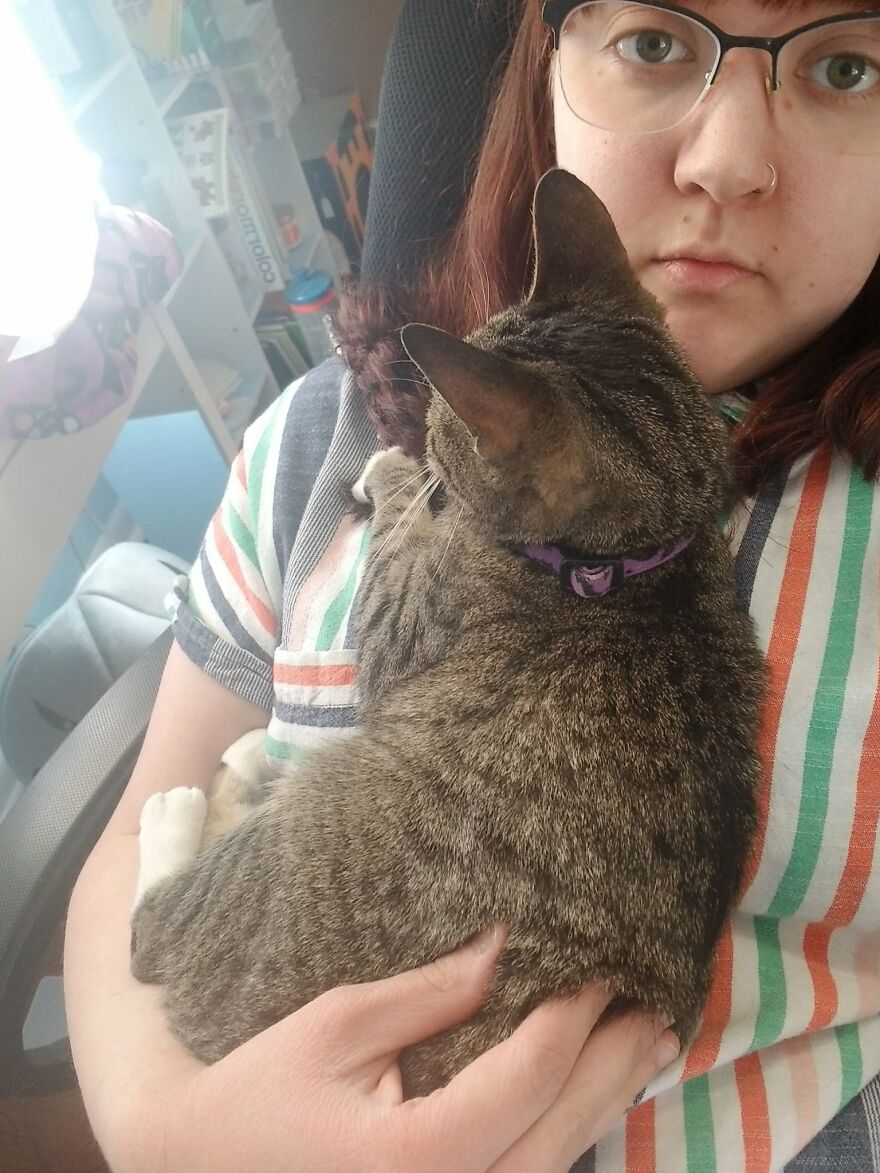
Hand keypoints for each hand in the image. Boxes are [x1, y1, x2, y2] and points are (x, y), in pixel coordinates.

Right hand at [130, 928, 678, 1172]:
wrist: (203, 1169)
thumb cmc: (262, 1091)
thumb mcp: (338, 1024)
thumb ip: (431, 992)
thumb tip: (507, 947)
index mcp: (418, 1155)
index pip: (528, 1074)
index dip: (571, 1013)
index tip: (599, 962)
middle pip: (560, 1128)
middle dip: (612, 1062)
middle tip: (656, 1005)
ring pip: (554, 1164)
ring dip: (605, 1101)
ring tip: (649, 1046)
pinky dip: (565, 1131)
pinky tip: (591, 1095)